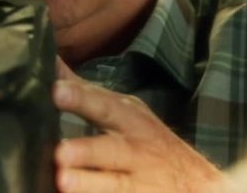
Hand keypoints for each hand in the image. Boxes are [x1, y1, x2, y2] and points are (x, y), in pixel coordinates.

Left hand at [53, 59, 230, 192]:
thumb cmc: (149, 141)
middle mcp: (135, 150)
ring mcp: (137, 181)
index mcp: (130, 120)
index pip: (105, 106)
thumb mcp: (125, 112)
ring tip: (63, 182)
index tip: (57, 91)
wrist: (193, 182)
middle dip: (87, 150)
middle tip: (61, 152)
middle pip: (111, 149)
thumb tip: (52, 65)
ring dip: (89, 183)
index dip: (82, 99)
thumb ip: (87, 93)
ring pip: (114, 184)